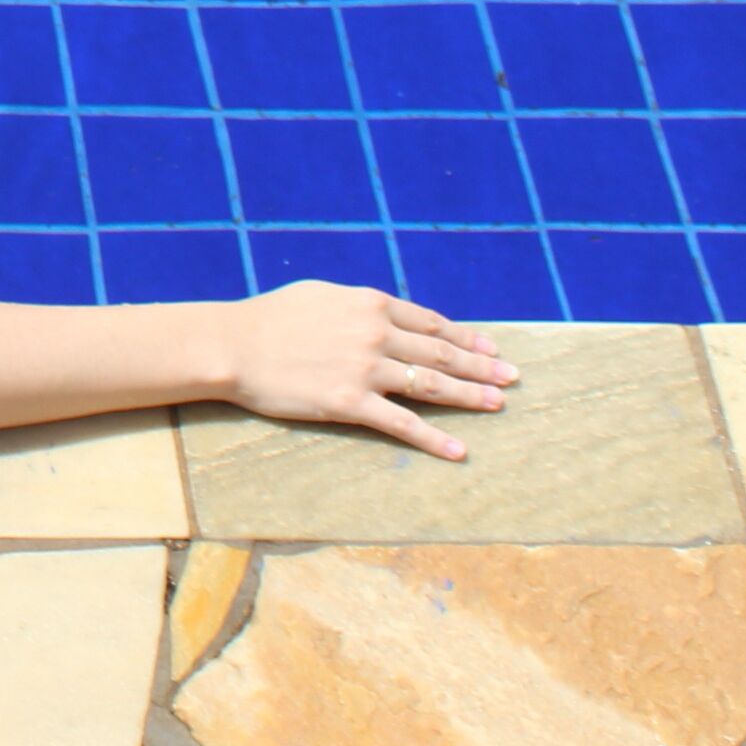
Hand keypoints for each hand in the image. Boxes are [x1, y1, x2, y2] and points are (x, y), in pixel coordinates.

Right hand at [218, 280, 517, 458]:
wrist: (233, 345)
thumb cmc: (270, 317)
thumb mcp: (320, 295)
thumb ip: (358, 305)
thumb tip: (383, 313)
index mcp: (370, 305)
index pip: (431, 323)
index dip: (465, 337)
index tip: (490, 347)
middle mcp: (376, 334)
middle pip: (441, 354)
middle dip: (481, 366)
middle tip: (511, 378)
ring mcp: (365, 369)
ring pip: (431, 385)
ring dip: (470, 397)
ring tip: (497, 405)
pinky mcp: (350, 403)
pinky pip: (401, 423)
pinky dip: (434, 439)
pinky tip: (458, 450)